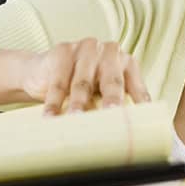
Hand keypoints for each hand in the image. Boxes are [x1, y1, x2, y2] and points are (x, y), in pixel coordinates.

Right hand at [21, 38, 151, 114]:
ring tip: (76, 120)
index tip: (142, 119)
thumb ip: (114, 106)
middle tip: (112, 114)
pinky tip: (50, 117)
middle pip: (111, 81)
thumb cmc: (81, 87)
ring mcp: (86, 49)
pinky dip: (54, 103)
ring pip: (82, 83)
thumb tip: (128, 136)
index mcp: (126, 62)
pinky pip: (58, 82)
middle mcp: (109, 52)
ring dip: (78, 104)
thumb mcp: (101, 93)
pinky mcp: (62, 51)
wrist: (43, 71)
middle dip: (112, 100)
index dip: (139, 101)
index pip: (135, 85)